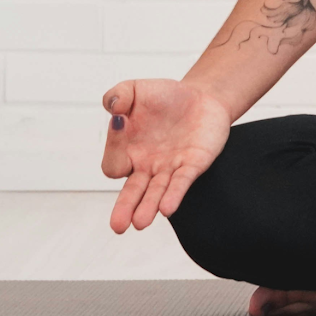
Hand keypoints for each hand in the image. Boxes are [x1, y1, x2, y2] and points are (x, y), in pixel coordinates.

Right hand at [101, 79, 231, 233]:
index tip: (121, 120)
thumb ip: (118, 95)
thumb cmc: (164, 97)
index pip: (113, 162)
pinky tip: (168, 207)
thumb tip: (113, 109)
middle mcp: (146, 166)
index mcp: (127, 151)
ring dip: (148, 207)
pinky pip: (181, 183)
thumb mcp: (136, 89)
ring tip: (140, 222)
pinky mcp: (192, 165)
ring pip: (156, 193)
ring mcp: (169, 168)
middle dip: (124, 208)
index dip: (114, 146)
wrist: (201, 97)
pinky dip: (174, 195)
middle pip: (132, 193)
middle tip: (118, 226)